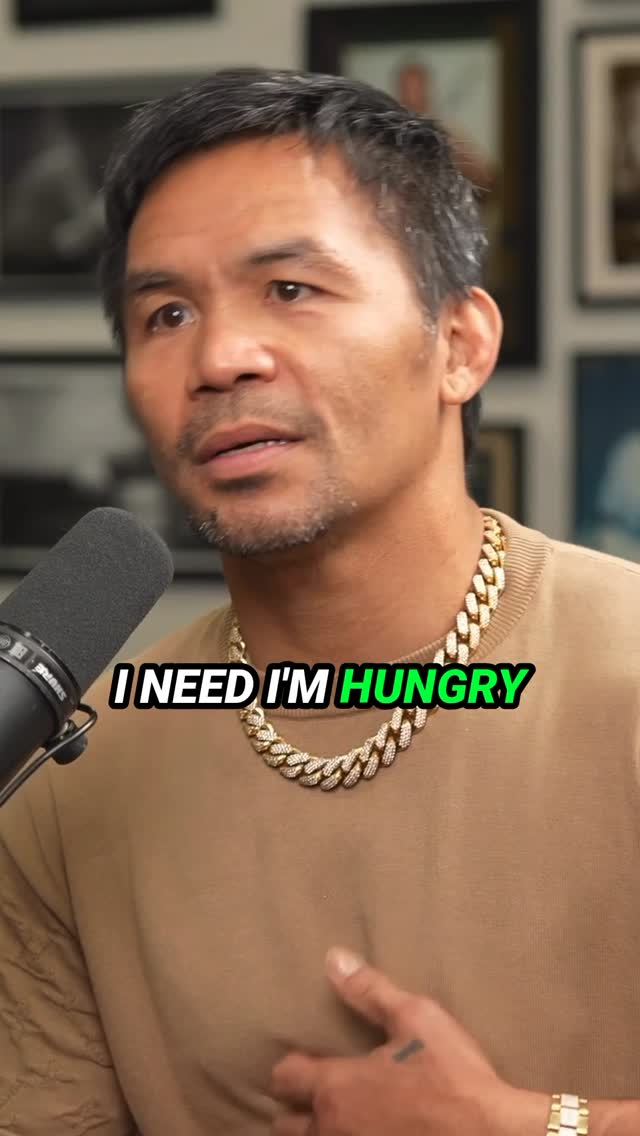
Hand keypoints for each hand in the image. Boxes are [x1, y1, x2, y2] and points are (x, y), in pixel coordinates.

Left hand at [270, 947, 544, 1134]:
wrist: (489, 1134)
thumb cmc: (454, 1077)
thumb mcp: (416, 1018)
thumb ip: (369, 990)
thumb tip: (333, 959)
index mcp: (337, 1088)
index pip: (283, 1079)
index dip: (289, 1067)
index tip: (305, 1059)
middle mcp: (334, 1129)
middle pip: (285, 1125)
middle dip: (294, 1108)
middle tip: (313, 1094)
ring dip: (315, 1131)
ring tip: (334, 1118)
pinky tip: (362, 1131)